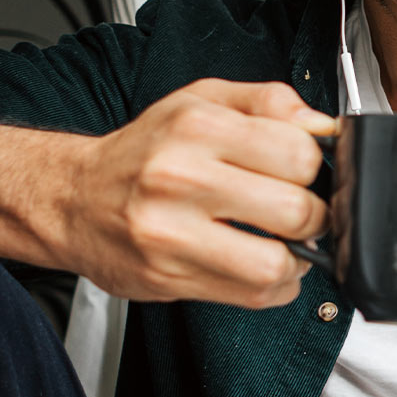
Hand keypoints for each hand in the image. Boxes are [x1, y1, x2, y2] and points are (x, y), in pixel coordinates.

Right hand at [67, 79, 335, 308]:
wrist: (72, 198)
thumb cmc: (145, 151)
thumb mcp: (202, 101)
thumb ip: (270, 103)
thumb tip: (324, 127)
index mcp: (197, 127)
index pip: (299, 153)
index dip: (315, 167)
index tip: (305, 174)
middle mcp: (180, 178)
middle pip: (295, 211)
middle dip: (313, 216)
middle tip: (300, 212)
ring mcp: (171, 233)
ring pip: (274, 264)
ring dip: (296, 259)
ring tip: (283, 244)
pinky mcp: (167, 277)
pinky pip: (250, 295)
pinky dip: (272, 285)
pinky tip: (259, 263)